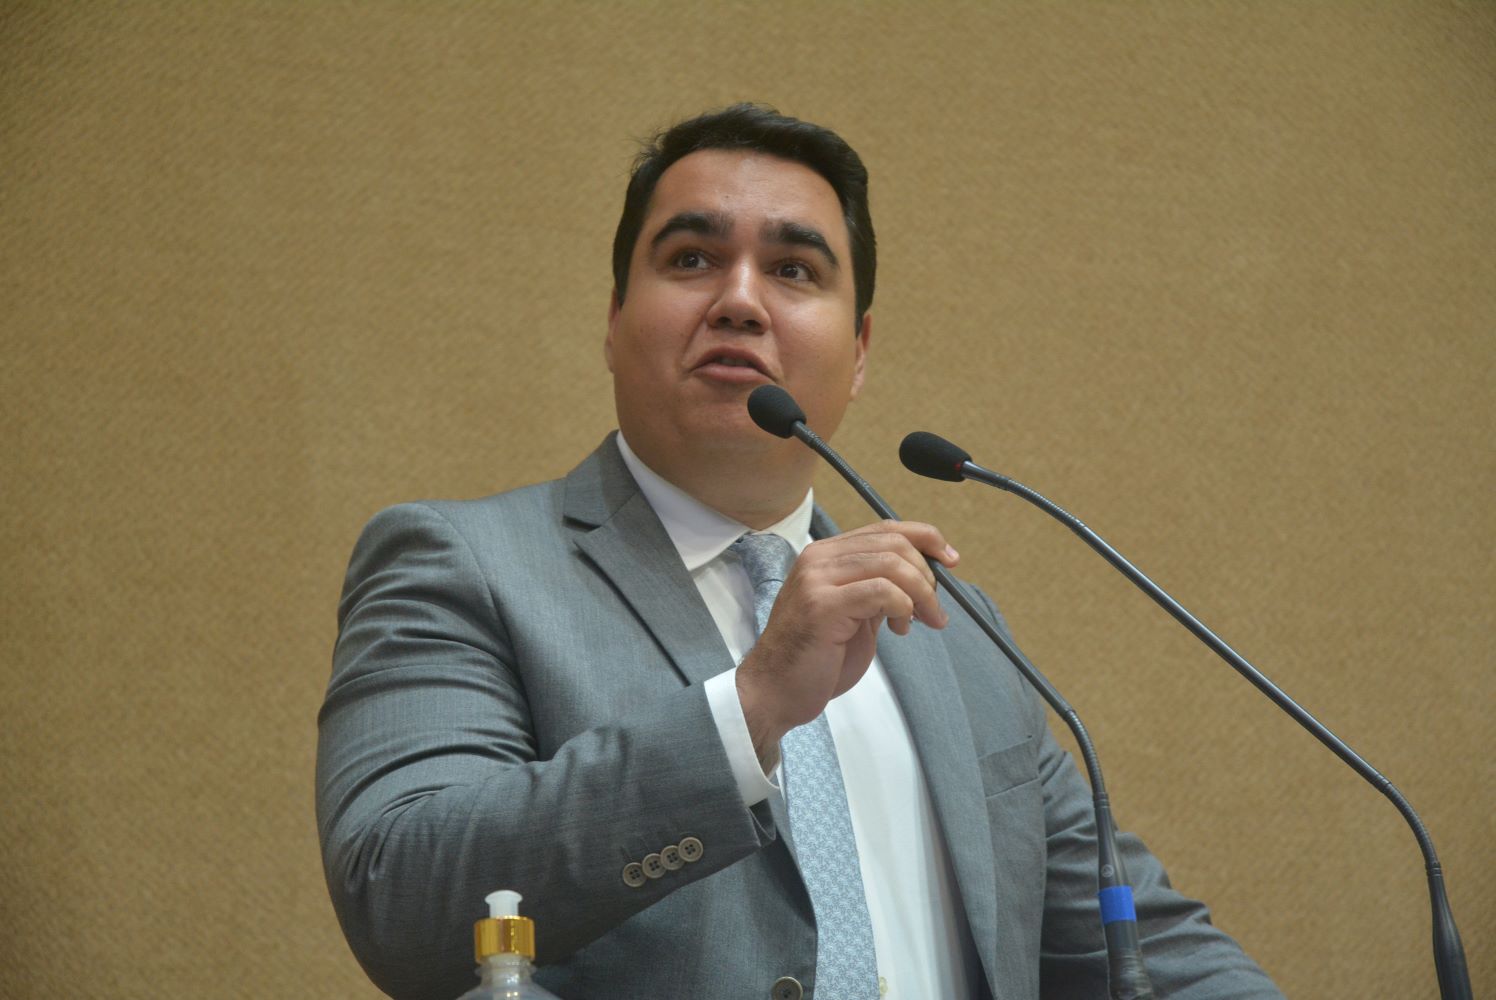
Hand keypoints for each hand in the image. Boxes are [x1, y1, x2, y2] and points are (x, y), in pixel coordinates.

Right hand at [735, 520, 958, 768]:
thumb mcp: (856, 614)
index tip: (950, 561)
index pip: (885, 528)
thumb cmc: (816, 658)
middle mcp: (819, 558)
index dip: (925, 538)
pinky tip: (900, 629)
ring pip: (891, 564)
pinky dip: (903, 607)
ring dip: (920, 594)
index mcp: (826, 555)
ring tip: (923, 621)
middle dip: (926, 575)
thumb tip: (923, 577)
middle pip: (893, 542)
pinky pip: (881, 591)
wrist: (777, 691)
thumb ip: (880, 590)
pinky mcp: (822, 605)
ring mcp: (817, 579)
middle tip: (933, 609)